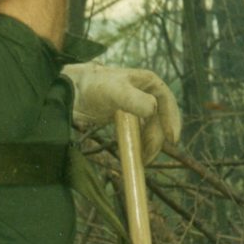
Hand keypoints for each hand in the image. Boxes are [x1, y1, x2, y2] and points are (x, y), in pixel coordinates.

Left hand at [62, 63, 181, 161]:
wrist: (72, 93)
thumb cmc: (93, 87)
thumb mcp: (115, 91)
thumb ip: (134, 99)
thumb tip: (153, 111)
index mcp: (148, 82)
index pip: (167, 102)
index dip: (171, 121)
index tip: (171, 140)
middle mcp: (146, 93)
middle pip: (159, 119)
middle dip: (156, 139)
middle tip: (147, 157)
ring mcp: (137, 107)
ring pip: (151, 128)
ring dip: (149, 145)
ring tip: (142, 161)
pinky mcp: (127, 118)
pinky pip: (140, 134)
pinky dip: (140, 145)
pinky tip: (136, 156)